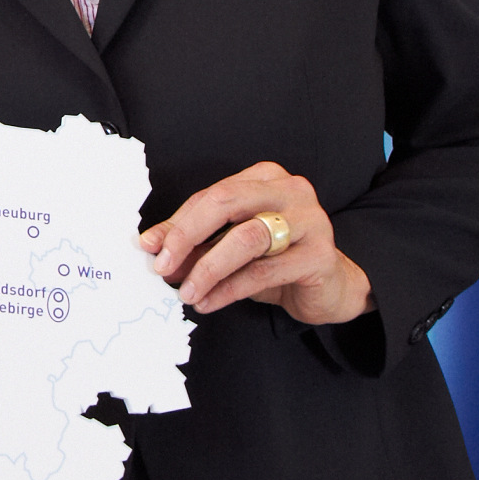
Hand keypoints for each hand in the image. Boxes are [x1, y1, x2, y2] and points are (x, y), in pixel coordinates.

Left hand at [136, 162, 373, 326]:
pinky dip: (230, 289)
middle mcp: (290, 190)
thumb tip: (153, 248)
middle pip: (226, 203)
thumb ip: (196, 243)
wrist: (329, 288)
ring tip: (187, 292)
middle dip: (187, 236)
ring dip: (208, 268)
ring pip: (246, 238)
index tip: (149, 247)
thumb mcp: (230, 247)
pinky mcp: (320, 255)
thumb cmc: (276, 260)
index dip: (177, 222)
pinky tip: (210, 302)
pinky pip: (264, 272)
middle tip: (162, 266)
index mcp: (264, 178)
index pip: (211, 195)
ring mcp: (310, 220)